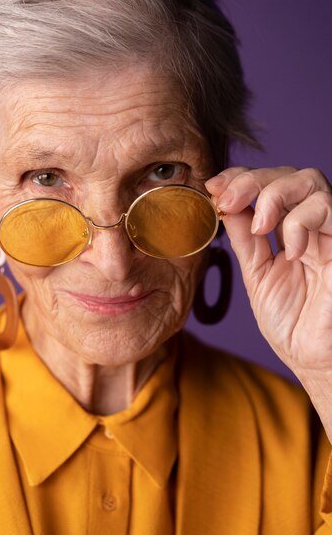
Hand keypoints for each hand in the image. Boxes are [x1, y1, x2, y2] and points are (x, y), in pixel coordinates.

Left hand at [205, 167, 331, 377]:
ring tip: (259, 227)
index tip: (214, 187)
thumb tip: (223, 205)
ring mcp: (330, 232)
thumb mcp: (257, 274)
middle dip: (251, 180)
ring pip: (309, 180)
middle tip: (227, 200)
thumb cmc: (292, 323)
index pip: (268, 184)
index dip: (241, 178)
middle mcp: (311, 225)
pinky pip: (326, 208)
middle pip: (288, 175)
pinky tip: (291, 251)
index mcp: (288, 230)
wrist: (315, 360)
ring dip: (274, 196)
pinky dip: (300, 222)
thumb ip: (245, 240)